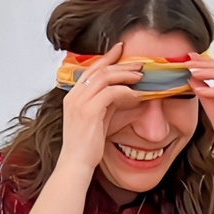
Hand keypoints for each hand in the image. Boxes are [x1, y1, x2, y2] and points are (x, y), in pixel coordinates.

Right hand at [54, 43, 151, 177]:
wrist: (76, 164)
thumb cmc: (86, 146)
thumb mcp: (96, 118)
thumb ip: (106, 103)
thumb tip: (124, 91)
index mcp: (72, 96)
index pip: (90, 69)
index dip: (107, 57)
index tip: (121, 48)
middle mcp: (74, 96)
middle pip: (99, 69)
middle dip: (121, 64)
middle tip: (139, 64)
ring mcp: (79, 103)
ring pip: (105, 77)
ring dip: (125, 74)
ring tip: (141, 76)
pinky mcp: (89, 112)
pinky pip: (111, 93)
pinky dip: (125, 91)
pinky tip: (135, 95)